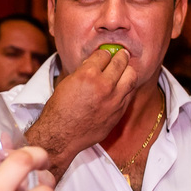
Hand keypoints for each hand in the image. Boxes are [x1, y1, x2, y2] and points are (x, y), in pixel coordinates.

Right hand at [26, 48, 136, 178]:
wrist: (61, 135)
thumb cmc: (59, 110)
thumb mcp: (67, 83)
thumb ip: (84, 72)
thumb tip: (96, 63)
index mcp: (87, 75)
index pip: (103, 55)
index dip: (103, 54)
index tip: (103, 55)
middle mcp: (104, 85)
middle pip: (120, 62)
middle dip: (120, 56)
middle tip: (120, 55)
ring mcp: (114, 99)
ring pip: (131, 76)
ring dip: (127, 70)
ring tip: (125, 69)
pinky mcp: (119, 111)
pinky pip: (129, 94)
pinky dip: (126, 88)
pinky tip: (121, 87)